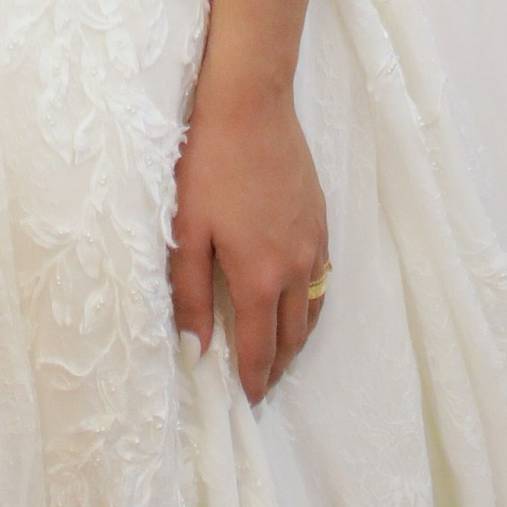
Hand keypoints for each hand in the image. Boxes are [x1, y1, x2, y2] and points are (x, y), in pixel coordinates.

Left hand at [169, 69, 328, 402]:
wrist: (249, 103)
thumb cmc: (206, 163)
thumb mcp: (185, 232)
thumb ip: (189, 294)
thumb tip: (197, 348)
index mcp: (259, 277)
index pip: (259, 348)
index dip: (253, 380)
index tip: (246, 402)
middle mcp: (295, 268)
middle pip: (293, 337)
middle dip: (277, 367)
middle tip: (260, 385)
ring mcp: (313, 243)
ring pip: (312, 310)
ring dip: (296, 338)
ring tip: (277, 353)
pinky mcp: (320, 219)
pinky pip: (321, 278)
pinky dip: (309, 302)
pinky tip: (293, 299)